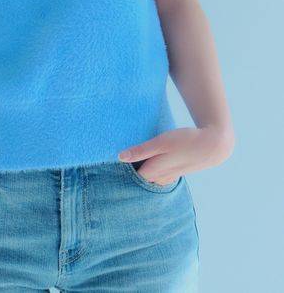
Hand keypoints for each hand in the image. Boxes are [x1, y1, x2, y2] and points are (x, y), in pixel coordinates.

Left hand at [117, 126, 234, 185]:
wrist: (214, 145)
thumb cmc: (185, 140)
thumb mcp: (161, 142)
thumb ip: (141, 150)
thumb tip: (120, 157)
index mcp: (154, 172)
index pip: (132, 179)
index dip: (122, 175)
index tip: (110, 170)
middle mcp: (161, 178)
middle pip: (141, 182)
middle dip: (130, 178)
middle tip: (116, 171)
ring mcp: (171, 175)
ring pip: (152, 180)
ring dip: (143, 175)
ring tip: (131, 167)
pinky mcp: (178, 170)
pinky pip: (161, 176)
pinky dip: (153, 173)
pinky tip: (152, 165)